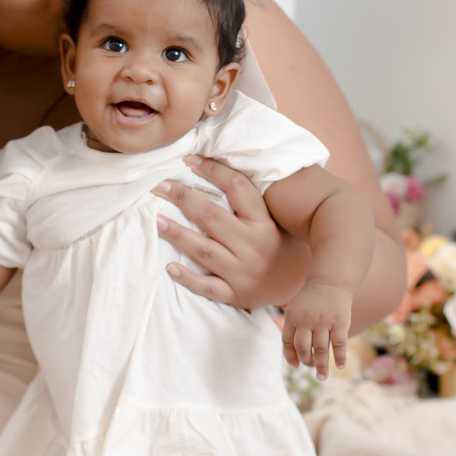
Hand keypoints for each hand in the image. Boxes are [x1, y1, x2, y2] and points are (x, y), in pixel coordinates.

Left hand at [154, 156, 308, 308]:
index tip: (189, 160)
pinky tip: (170, 267)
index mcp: (263, 222)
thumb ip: (247, 202)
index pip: (236, 188)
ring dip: (178, 235)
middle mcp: (253, 246)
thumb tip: (210, 168)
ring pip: (204, 251)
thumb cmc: (278, 244)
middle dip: (184, 199)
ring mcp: (243, 273)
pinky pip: (207, 287)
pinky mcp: (235, 295)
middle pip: (212, 217)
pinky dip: (187, 278)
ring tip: (158, 222)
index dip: (212, 171)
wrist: (297, 284)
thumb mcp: (271, 219)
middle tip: (160, 187)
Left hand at [280, 281, 352, 378]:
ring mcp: (323, 321)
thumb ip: (292, 329)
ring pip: (320, 349)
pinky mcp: (340, 322)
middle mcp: (306, 320)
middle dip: (306, 362)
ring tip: (322, 376)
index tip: (295, 366)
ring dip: (321, 366)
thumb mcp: (295, 309)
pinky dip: (339, 357)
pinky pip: (339, 344)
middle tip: (311, 369)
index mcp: (292, 317)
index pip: (287, 342)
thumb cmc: (311, 301)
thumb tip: (293, 358)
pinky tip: (340, 366)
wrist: (331, 282)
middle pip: (303, 348)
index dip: (290, 356)